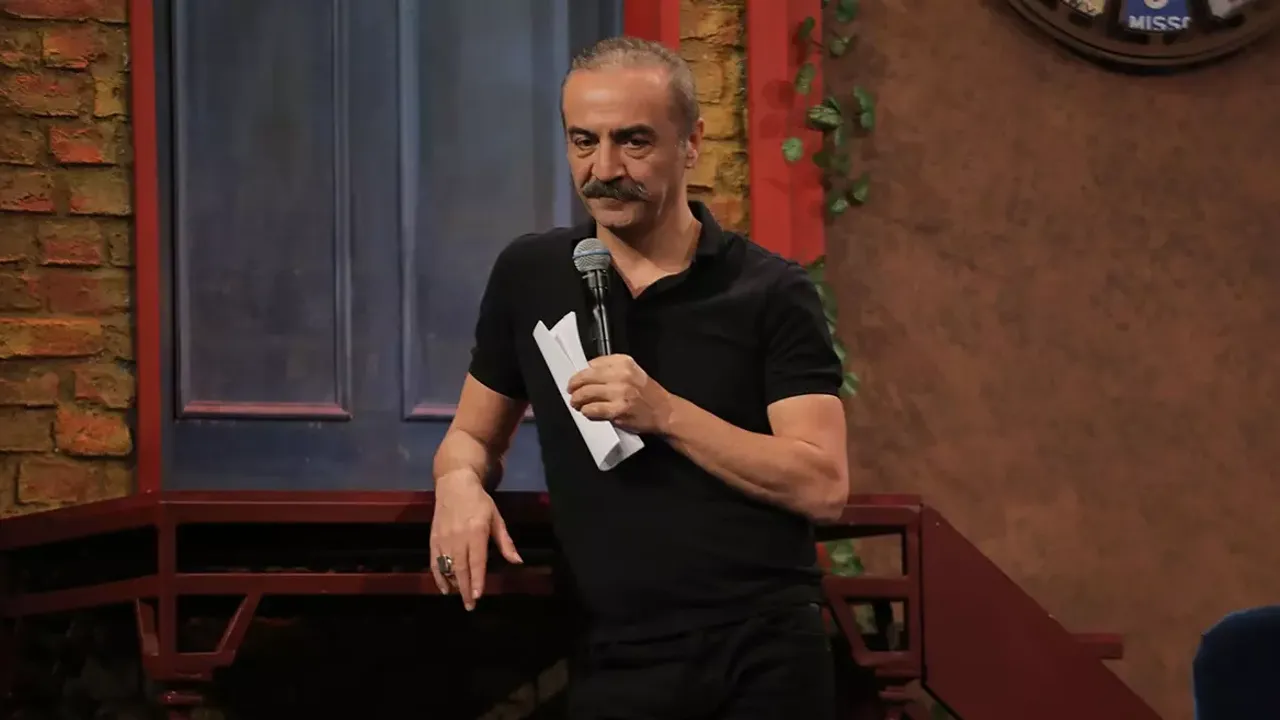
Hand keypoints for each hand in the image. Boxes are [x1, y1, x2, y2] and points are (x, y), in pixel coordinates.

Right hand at [429, 471, 522, 610]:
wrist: (454, 486)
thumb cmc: (480, 503)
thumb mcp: (497, 519)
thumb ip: (505, 542)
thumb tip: (518, 561)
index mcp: (476, 532)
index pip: (477, 561)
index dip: (477, 580)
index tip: (478, 596)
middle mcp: (458, 537)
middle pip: (461, 568)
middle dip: (465, 589)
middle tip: (470, 606)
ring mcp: (444, 538)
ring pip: (447, 567)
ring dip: (453, 584)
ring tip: (460, 597)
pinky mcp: (433, 539)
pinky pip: (434, 562)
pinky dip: (438, 576)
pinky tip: (444, 588)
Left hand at [567, 354, 672, 433]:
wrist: (664, 411)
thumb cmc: (647, 394)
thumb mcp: (632, 371)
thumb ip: (611, 369)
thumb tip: (587, 372)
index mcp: (624, 362)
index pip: (592, 364)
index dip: (582, 373)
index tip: (578, 379)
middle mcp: (621, 375)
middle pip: (585, 377)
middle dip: (574, 386)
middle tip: (571, 391)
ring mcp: (619, 393)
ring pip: (585, 394)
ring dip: (577, 400)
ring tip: (576, 403)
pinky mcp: (617, 410)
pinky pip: (592, 409)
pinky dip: (586, 411)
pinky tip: (588, 412)